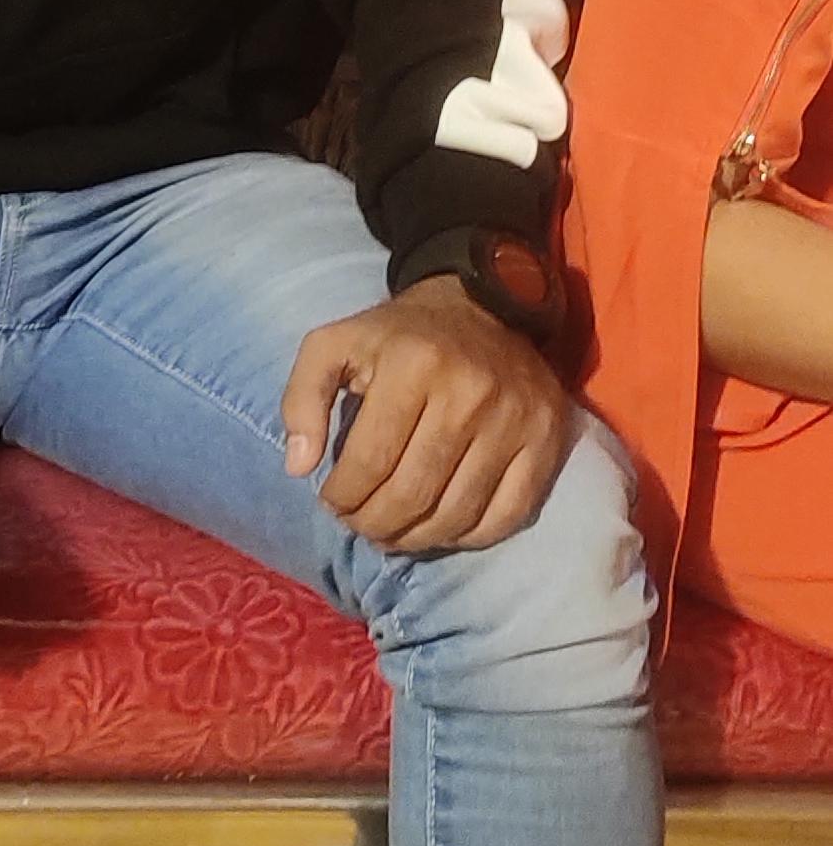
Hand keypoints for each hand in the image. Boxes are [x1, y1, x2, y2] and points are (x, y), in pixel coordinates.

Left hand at [280, 275, 567, 554]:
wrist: (484, 306)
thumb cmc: (401, 336)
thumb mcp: (337, 345)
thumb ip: (303, 398)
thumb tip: (299, 467)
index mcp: (414, 365)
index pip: (370, 461)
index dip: (343, 497)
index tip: (332, 502)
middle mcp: (470, 393)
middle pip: (413, 494)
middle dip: (374, 524)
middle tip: (359, 525)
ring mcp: (514, 419)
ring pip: (457, 513)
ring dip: (415, 539)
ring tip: (391, 534)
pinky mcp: (546, 439)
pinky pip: (507, 515)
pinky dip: (468, 537)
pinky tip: (440, 530)